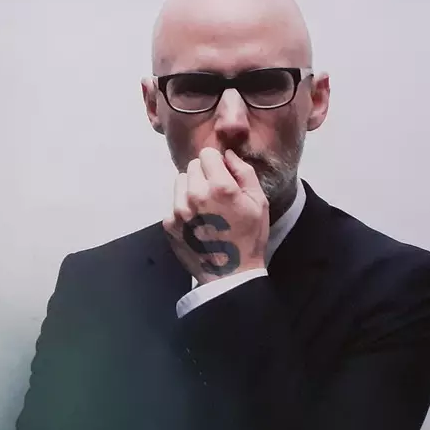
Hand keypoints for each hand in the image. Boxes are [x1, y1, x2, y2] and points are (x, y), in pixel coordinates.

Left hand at [163, 147, 268, 285]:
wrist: (230, 275)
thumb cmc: (249, 239)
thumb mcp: (259, 202)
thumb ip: (244, 172)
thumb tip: (228, 154)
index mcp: (219, 188)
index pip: (206, 154)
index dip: (216, 162)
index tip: (222, 175)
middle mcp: (195, 195)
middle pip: (192, 166)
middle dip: (204, 175)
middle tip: (216, 195)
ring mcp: (179, 210)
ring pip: (181, 183)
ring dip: (191, 189)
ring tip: (206, 209)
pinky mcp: (170, 224)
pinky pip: (174, 204)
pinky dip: (184, 208)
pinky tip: (198, 222)